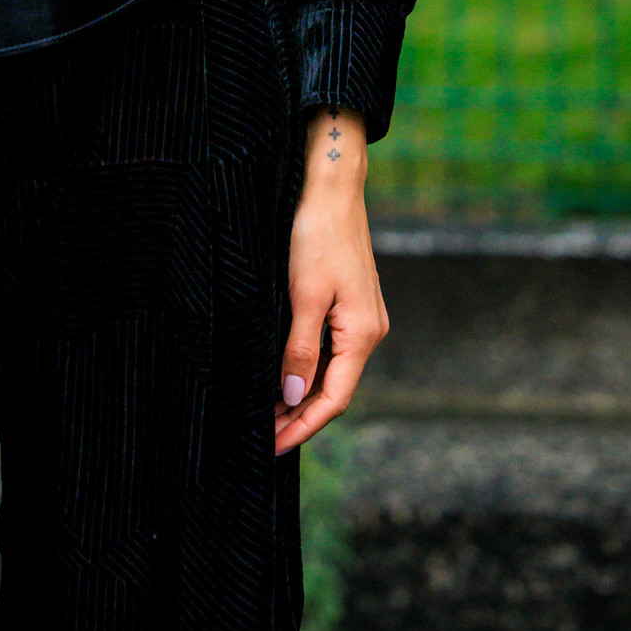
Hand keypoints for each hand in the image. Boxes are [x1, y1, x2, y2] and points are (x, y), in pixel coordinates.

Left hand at [273, 105, 386, 454]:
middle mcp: (368, 329)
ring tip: (266, 411)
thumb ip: (300, 350)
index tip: (273, 446)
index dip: (303, 426)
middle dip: (300, 415)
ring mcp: (360, 315)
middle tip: (262, 435)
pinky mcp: (348, 300)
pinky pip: (329, 346)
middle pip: (334, 388)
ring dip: (301, 392)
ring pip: (331, 368)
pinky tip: (283, 372)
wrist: (330, 184)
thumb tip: (295, 398)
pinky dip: (306, 365)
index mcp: (364, 334)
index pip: (334, 399)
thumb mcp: (303, 295)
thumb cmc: (316, 234)